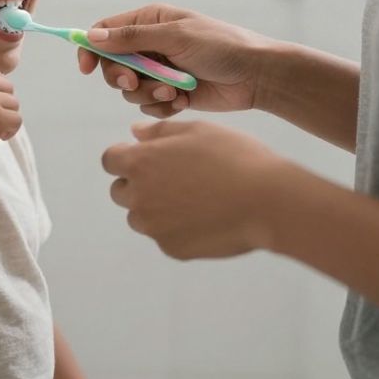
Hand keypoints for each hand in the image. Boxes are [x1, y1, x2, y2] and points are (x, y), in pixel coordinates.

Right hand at [78, 4, 274, 118]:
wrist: (256, 76)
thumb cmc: (220, 46)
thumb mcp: (174, 37)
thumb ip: (131, 39)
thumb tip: (91, 36)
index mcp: (149, 21)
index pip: (105, 32)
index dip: (91, 49)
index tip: (86, 68)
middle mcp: (150, 45)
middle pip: (112, 65)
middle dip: (123, 78)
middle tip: (136, 83)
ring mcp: (160, 71)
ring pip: (130, 90)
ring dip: (149, 94)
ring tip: (174, 91)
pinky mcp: (170, 94)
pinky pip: (148, 106)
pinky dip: (163, 106)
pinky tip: (184, 100)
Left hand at [100, 119, 288, 259]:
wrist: (268, 202)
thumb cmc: (234, 157)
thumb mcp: (198, 130)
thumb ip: (160, 131)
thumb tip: (134, 132)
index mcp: (140, 163)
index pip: (110, 160)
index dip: (127, 156)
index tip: (151, 157)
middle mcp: (139, 197)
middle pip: (121, 191)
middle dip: (139, 183)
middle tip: (177, 177)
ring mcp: (154, 227)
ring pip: (141, 217)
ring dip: (156, 208)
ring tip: (195, 198)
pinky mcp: (172, 249)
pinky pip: (165, 236)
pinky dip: (178, 228)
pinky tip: (207, 217)